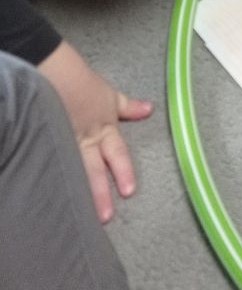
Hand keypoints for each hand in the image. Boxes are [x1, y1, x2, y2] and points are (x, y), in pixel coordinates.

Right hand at [38, 40, 152, 222]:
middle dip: (100, 194)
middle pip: (94, 171)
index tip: (129, 191)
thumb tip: (149, 109)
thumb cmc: (82, 82)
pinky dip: (49, 178)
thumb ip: (128, 107)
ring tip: (76, 214)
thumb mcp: (109, 95)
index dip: (124, 172)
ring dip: (76, 192)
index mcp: (102, 130)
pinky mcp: (45, 142)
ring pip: (72, 171)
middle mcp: (84, 141)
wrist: (53, 72)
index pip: (117, 155)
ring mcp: (64, 143)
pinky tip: (44, 195)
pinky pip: (49, 163)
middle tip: (105, 217)